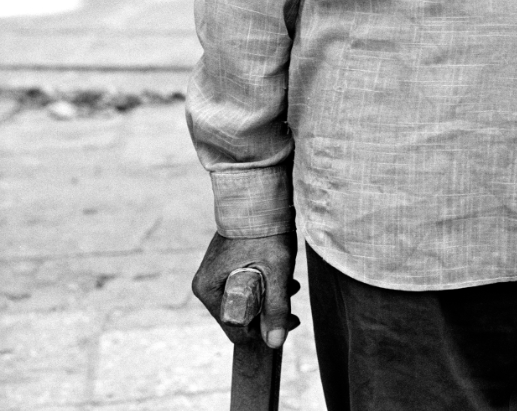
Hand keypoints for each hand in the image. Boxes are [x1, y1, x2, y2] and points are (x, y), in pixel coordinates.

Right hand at [192, 230, 299, 347]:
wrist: (257, 192)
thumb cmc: (264, 228)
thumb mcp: (275, 268)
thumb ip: (276, 305)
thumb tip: (275, 342)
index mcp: (208, 289)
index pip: (235, 329)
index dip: (264, 330)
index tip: (289, 319)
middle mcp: (206, 285)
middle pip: (241, 316)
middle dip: (269, 311)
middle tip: (293, 297)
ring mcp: (214, 274)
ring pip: (245, 301)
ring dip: (270, 297)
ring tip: (292, 284)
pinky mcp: (224, 265)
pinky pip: (243, 286)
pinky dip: (263, 285)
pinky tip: (282, 276)